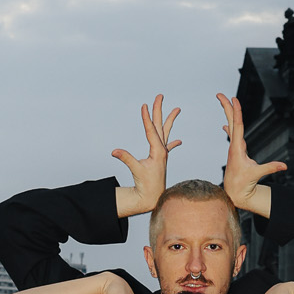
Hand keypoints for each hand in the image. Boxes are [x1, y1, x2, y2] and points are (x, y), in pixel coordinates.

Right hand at [113, 95, 181, 218]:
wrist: (153, 197)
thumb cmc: (146, 185)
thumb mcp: (136, 170)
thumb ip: (126, 158)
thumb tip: (114, 151)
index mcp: (158, 151)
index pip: (151, 130)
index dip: (147, 118)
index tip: (144, 105)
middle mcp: (162, 150)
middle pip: (160, 126)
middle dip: (159, 110)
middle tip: (160, 96)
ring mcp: (162, 154)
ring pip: (166, 133)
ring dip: (170, 120)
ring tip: (177, 109)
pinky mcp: (161, 160)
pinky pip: (167, 147)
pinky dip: (173, 142)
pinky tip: (179, 140)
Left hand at [217, 92, 285, 215]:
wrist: (234, 193)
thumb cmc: (244, 184)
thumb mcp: (257, 175)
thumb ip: (271, 168)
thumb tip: (284, 166)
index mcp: (238, 148)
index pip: (237, 125)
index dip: (236, 111)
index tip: (233, 99)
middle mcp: (234, 145)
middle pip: (231, 122)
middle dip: (226, 107)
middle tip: (220, 94)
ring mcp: (234, 148)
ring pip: (231, 126)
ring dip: (228, 114)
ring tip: (224, 102)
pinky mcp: (236, 152)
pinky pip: (233, 136)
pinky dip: (230, 128)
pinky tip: (225, 124)